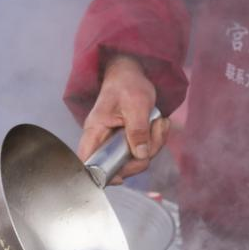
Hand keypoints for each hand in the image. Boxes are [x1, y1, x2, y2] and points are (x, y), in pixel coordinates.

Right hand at [77, 55, 169, 181]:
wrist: (131, 72)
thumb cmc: (127, 84)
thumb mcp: (135, 104)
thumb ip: (137, 130)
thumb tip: (140, 155)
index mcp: (96, 130)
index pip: (88, 161)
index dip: (100, 175)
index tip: (120, 177)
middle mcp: (104, 139)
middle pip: (118, 166)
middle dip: (141, 157)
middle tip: (155, 133)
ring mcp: (117, 141)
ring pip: (135, 159)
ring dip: (154, 145)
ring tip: (159, 122)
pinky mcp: (130, 140)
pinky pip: (144, 151)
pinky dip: (156, 140)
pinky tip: (160, 123)